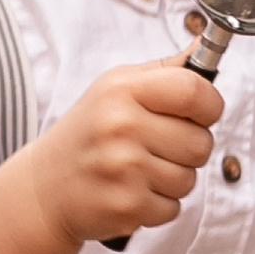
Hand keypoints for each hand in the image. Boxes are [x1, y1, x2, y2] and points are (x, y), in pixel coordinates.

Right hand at [0, 61, 223, 253]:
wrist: (44, 186)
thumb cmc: (91, 132)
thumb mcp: (118, 88)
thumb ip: (166, 71)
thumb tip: (207, 45)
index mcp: (123, 90)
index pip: (195, 92)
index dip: (209, 106)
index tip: (199, 114)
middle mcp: (122, 126)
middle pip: (201, 142)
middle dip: (189, 150)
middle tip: (158, 148)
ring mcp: (123, 169)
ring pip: (190, 179)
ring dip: (173, 180)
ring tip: (140, 172)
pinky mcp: (126, 206)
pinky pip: (174, 208)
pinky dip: (158, 206)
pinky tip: (131, 192)